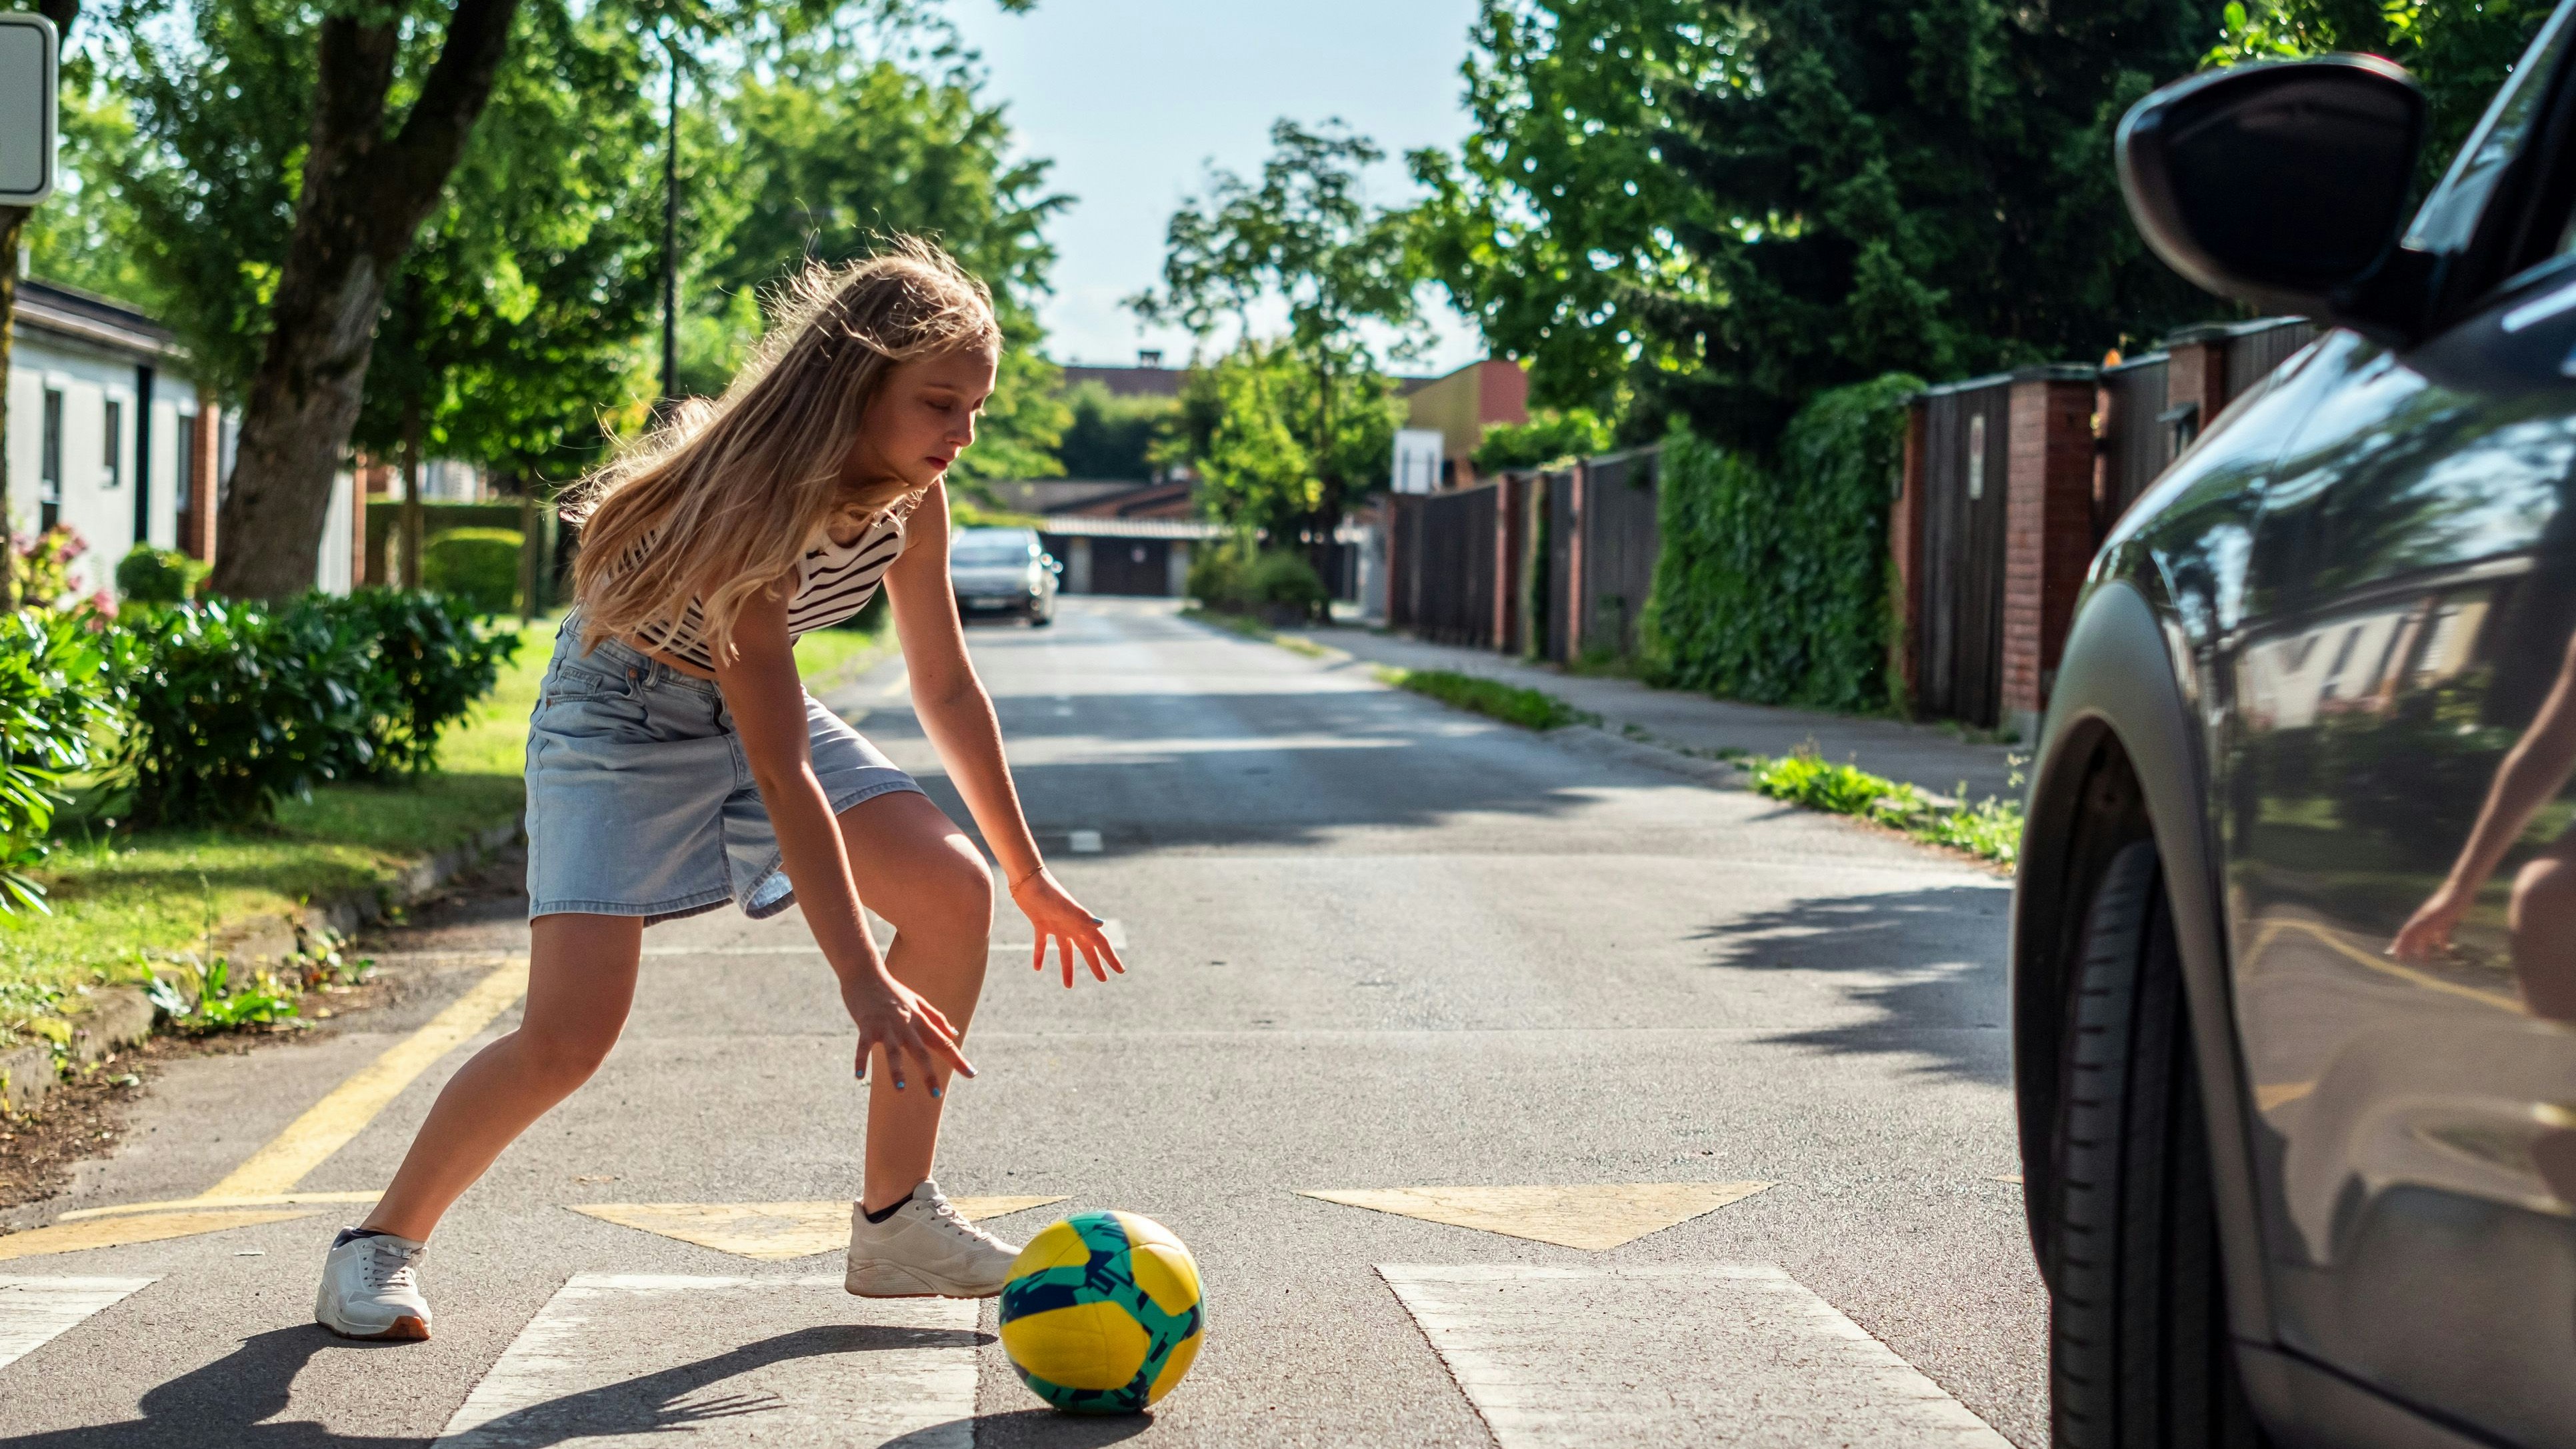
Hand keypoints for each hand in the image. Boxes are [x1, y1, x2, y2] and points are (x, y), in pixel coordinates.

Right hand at [840, 970, 973, 1091]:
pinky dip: (861, 1061)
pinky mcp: (866, 1025)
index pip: (943, 1042)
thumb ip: (937, 1018)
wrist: (866, 973)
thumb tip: (955, 1033)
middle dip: (929, 1074)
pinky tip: (859, 1077)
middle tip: (936, 1095)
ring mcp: (886, 1025)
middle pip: (921, 1051)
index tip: (971, 1074)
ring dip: (897, 1070)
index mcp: (920, 1020)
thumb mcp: (918, 1002)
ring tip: (901, 1089)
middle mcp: (906, 1024)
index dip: (957, 1059)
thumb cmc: (892, 990)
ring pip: (893, 1050)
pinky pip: (863, 1046)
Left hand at [1012, 866, 1126, 987]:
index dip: (1110, 957)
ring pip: (1065, 951)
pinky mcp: (1040, 923)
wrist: (1028, 880)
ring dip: (1067, 967)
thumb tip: (1102, 925)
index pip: (1100, 943)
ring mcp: (1057, 924)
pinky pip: (1041, 943)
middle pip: (1086, 948)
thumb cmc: (1048, 892)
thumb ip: (1083, 917)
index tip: (1120, 971)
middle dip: (1095, 964)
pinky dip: (1040, 955)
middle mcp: (1071, 925)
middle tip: (1103, 979)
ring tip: (1068, 986)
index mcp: (1081, 922)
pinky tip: (1037, 968)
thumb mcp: (1066, 907)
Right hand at [2391, 884, 2471, 962]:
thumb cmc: (2445, 904)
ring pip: (2427, 938)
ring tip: (2425, 961)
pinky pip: (2442, 936)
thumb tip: (2401, 937)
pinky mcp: (2447, 922)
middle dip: (2408, 947)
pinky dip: (2442, 944)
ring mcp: (2435, 922)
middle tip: (2404, 959)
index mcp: (2419, 921)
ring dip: (2425, 948)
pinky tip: (2446, 952)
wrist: (2460, 890)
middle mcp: (2424, 922)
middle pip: (2414, 937)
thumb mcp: (2430, 917)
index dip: (2400, 945)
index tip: (2396, 956)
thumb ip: (2417, 927)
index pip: (2406, 935)